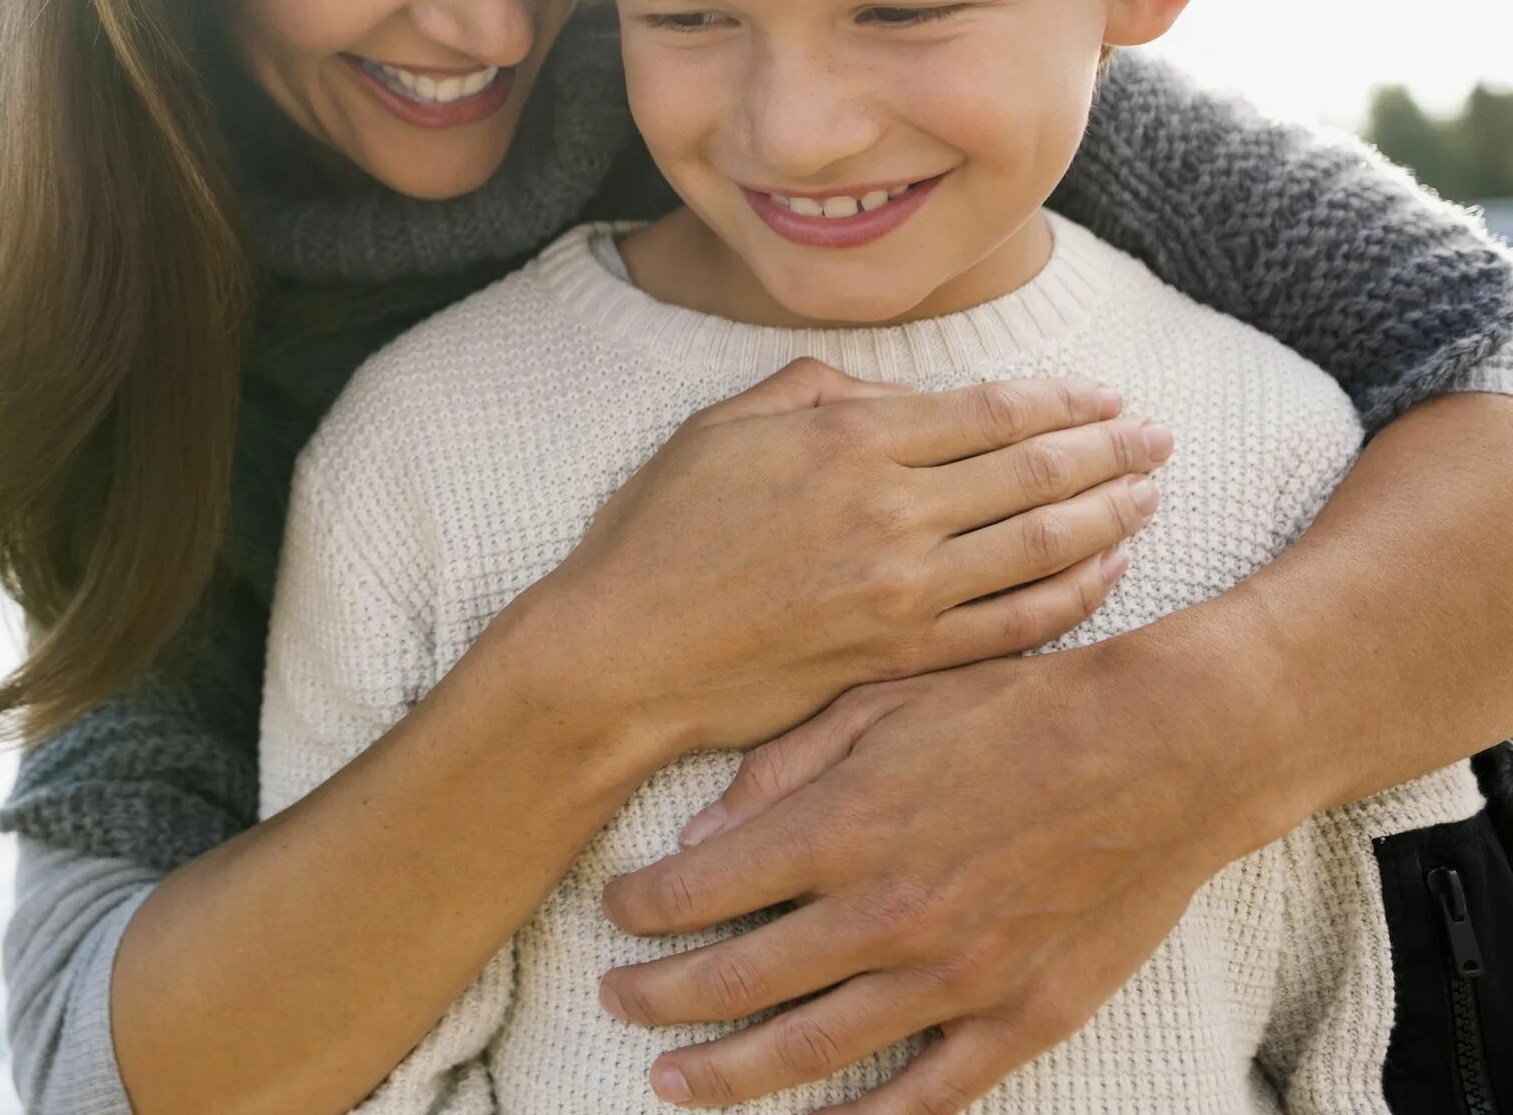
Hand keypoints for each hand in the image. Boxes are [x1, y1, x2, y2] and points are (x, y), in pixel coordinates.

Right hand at [516, 361, 1168, 758]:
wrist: (623, 652)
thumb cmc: (657, 534)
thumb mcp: (719, 428)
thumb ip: (815, 394)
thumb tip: (896, 398)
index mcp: (849, 442)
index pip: (991, 411)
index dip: (1063, 402)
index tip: (1107, 397)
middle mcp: (892, 511)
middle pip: (1034, 472)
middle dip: (1109, 451)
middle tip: (1158, 439)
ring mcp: (903, 591)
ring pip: (1041, 547)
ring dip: (1108, 517)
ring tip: (1150, 497)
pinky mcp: (900, 657)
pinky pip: (1013, 624)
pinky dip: (1071, 596)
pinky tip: (1103, 573)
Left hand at [596, 642, 1245, 1109]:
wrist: (1163, 751)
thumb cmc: (1014, 710)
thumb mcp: (881, 702)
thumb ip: (782, 770)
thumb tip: (699, 835)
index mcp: (842, 829)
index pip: (702, 888)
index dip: (642, 907)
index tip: (615, 911)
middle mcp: (885, 914)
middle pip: (736, 979)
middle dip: (659, 996)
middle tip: (615, 1001)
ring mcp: (954, 976)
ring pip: (812, 1048)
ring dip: (729, 1073)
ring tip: (673, 1084)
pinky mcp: (1020, 1016)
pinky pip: (929, 1093)